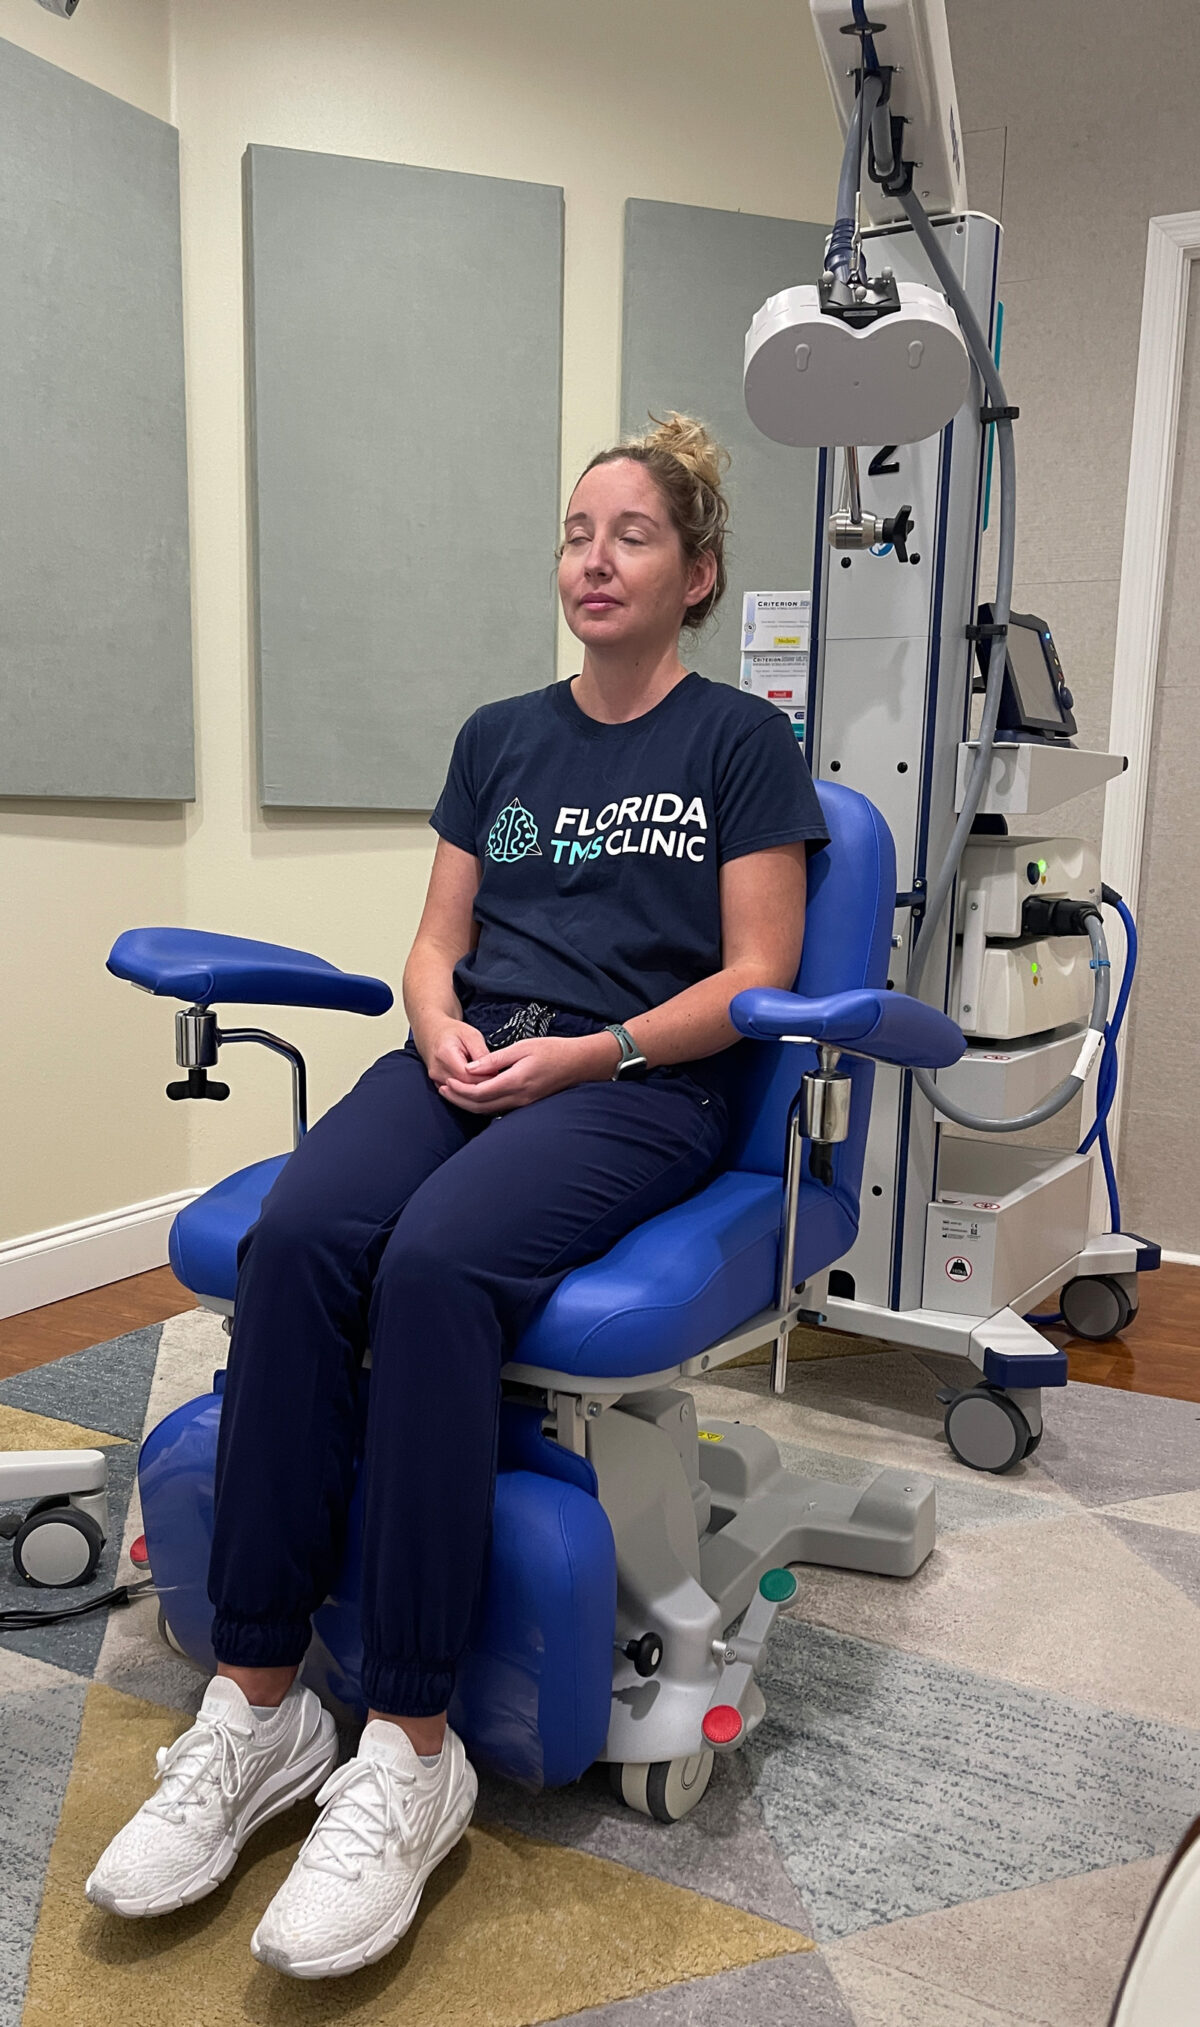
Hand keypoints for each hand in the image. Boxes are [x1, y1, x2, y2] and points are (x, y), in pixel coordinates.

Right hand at [418, 1019, 490, 1092]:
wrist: (432, 1033)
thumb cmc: (453, 1032)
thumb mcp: (471, 1035)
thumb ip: (481, 1053)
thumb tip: (493, 1072)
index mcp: (445, 1055)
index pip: (468, 1077)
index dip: (485, 1077)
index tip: (497, 1071)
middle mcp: (437, 1070)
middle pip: (465, 1087)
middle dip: (482, 1084)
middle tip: (495, 1076)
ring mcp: (435, 1079)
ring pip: (461, 1093)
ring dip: (475, 1088)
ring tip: (486, 1076)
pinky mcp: (437, 1084)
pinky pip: (456, 1093)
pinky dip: (468, 1089)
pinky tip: (475, 1080)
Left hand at [435, 1032, 618, 1112]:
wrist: (579, 1064)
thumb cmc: (552, 1051)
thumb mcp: (522, 1048)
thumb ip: (494, 1060)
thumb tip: (470, 1068)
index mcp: (515, 1082)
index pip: (479, 1093)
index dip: (459, 1090)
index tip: (446, 1082)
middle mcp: (518, 1098)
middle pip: (480, 1106)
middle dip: (458, 1100)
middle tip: (442, 1090)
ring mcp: (523, 1104)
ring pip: (488, 1111)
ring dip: (468, 1105)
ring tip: (452, 1095)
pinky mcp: (526, 1105)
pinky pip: (499, 1110)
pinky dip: (482, 1106)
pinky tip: (474, 1097)